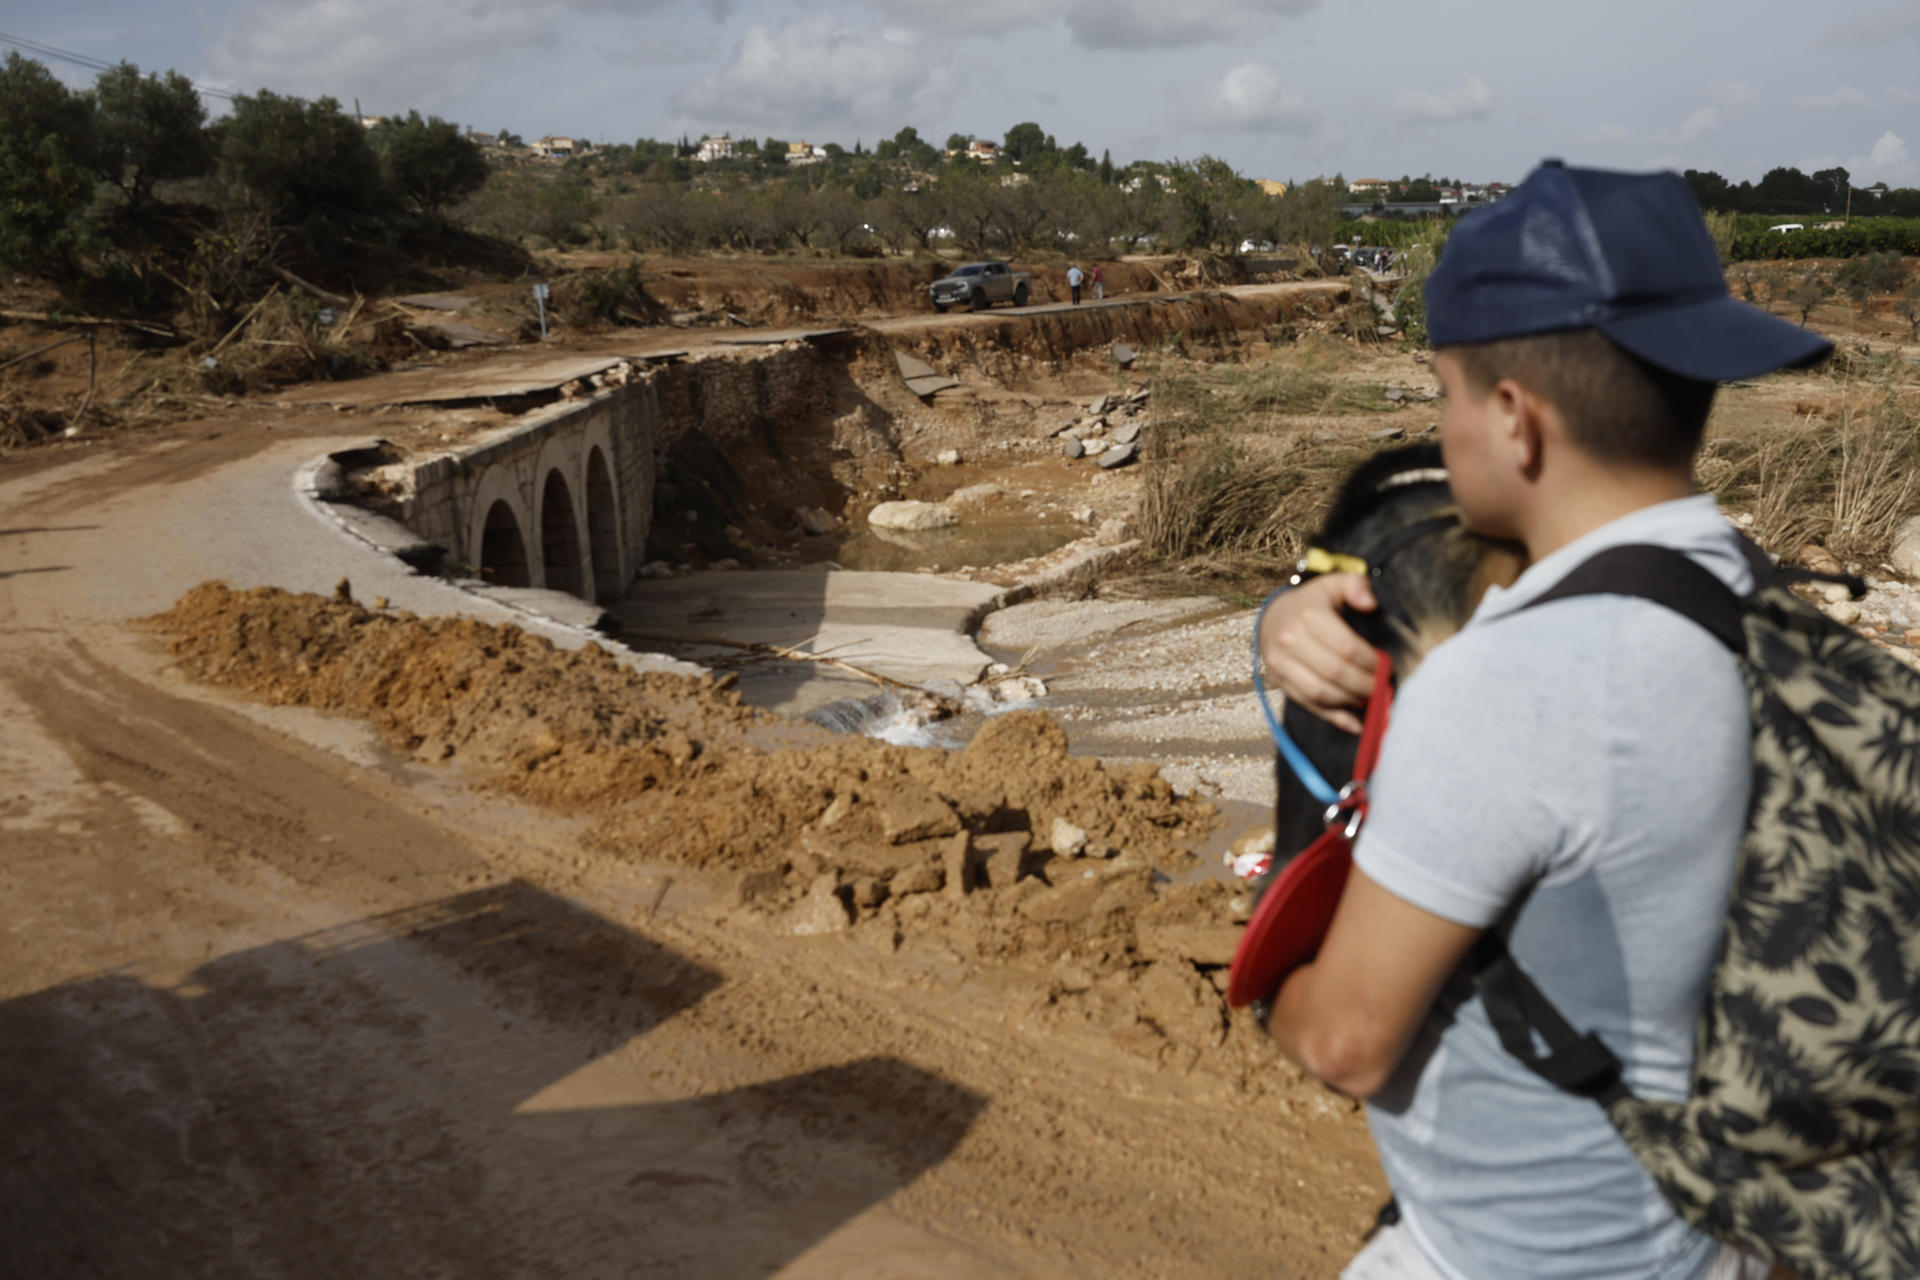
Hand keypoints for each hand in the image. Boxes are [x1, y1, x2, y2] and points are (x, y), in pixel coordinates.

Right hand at [1258, 573, 1378, 734]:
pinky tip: (1356, 724)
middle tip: (1383, 687)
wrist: (1272, 617)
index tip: (1386, 666)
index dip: (1371, 662)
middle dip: (1364, 684)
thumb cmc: (1312, 603)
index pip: (1346, 647)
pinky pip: (1307, 705)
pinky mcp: (1278, 681)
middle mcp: (1289, 640)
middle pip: (1334, 672)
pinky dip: (1333, 718)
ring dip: (1350, 701)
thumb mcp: (1333, 584)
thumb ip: (1356, 586)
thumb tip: (1371, 603)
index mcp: (1308, 615)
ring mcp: (1280, 663)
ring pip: (1320, 692)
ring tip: (1369, 698)